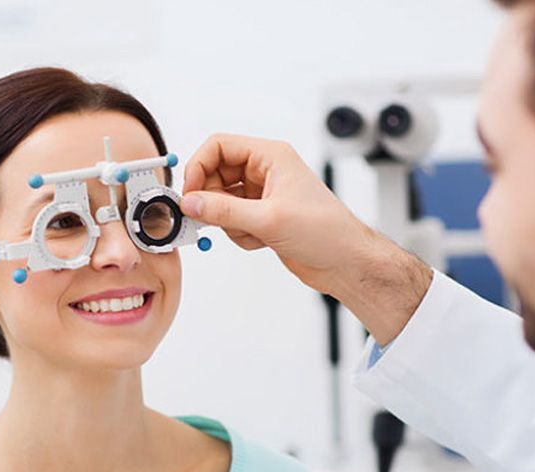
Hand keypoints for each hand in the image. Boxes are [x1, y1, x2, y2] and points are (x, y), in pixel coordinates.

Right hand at [182, 134, 366, 295]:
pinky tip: (261, 242)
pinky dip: (239, 234)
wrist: (345, 262)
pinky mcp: (262, 217)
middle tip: (207, 219)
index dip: (199, 166)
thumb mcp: (269, 219)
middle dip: (212, 200)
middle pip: (216, 175)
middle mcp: (265, 172)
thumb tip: (191, 203)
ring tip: (251, 233)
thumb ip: (225, 210)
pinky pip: (233, 221)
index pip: (219, 146)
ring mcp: (263, 195)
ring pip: (222, 201)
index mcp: (271, 157)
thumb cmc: (325, 232)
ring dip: (228, 222)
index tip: (189, 193)